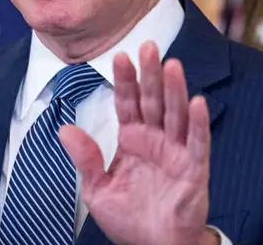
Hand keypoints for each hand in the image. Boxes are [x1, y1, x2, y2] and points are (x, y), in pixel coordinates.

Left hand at [59, 40, 211, 244]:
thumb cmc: (129, 218)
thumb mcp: (97, 189)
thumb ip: (84, 159)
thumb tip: (64, 129)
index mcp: (132, 139)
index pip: (128, 102)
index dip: (125, 80)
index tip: (119, 55)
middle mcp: (156, 140)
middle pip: (153, 100)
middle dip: (150, 74)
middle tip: (148, 44)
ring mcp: (176, 153)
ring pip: (176, 115)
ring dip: (174, 90)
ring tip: (171, 65)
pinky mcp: (194, 170)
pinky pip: (198, 143)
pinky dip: (198, 123)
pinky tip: (197, 102)